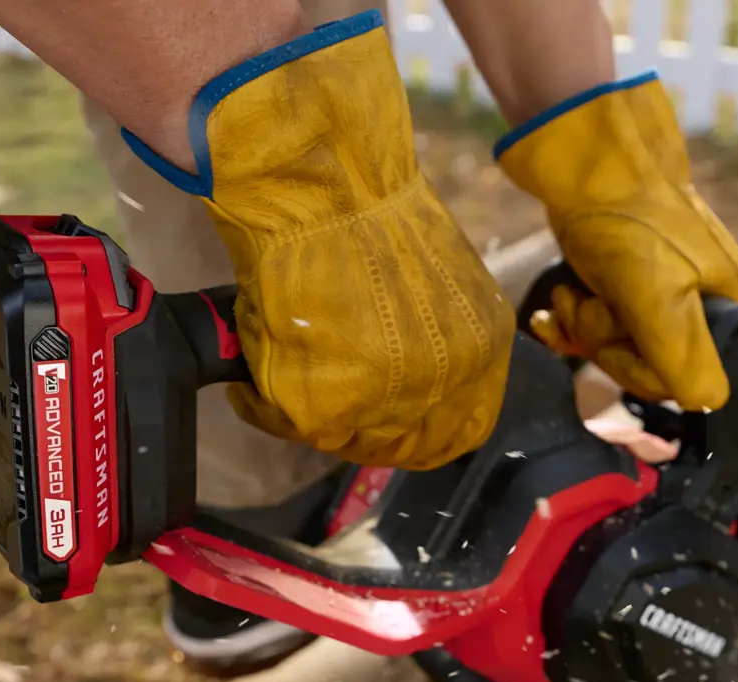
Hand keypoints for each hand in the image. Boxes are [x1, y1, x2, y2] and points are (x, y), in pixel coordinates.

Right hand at [122, 13, 514, 470]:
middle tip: (323, 395)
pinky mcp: (319, 408)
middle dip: (360, 425)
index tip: (384, 411)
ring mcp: (383, 403)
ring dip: (309, 406)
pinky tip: (255, 360)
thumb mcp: (439, 279)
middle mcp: (441, 388)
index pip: (459, 429)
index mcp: (481, 352)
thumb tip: (406, 368)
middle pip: (402, 442)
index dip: (419, 427)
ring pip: (340, 435)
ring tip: (285, 361)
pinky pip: (282, 419)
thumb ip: (436, 332)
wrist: (321, 183)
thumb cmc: (369, 211)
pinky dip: (260, 396)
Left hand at [494, 73, 737, 411]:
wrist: (586, 157)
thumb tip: (710, 404)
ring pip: (620, 344)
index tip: (610, 331)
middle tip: (587, 302)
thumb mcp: (659, 298)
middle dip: (605, 340)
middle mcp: (708, 301)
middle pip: (649, 363)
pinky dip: (574, 317)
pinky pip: (604, 322)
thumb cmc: (626, 221)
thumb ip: (684, 357)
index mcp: (732, 308)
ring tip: (572, 290)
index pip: (687, 381)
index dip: (637, 366)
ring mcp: (668, 289)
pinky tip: (557, 300)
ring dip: (584, 325)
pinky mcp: (632, 278)